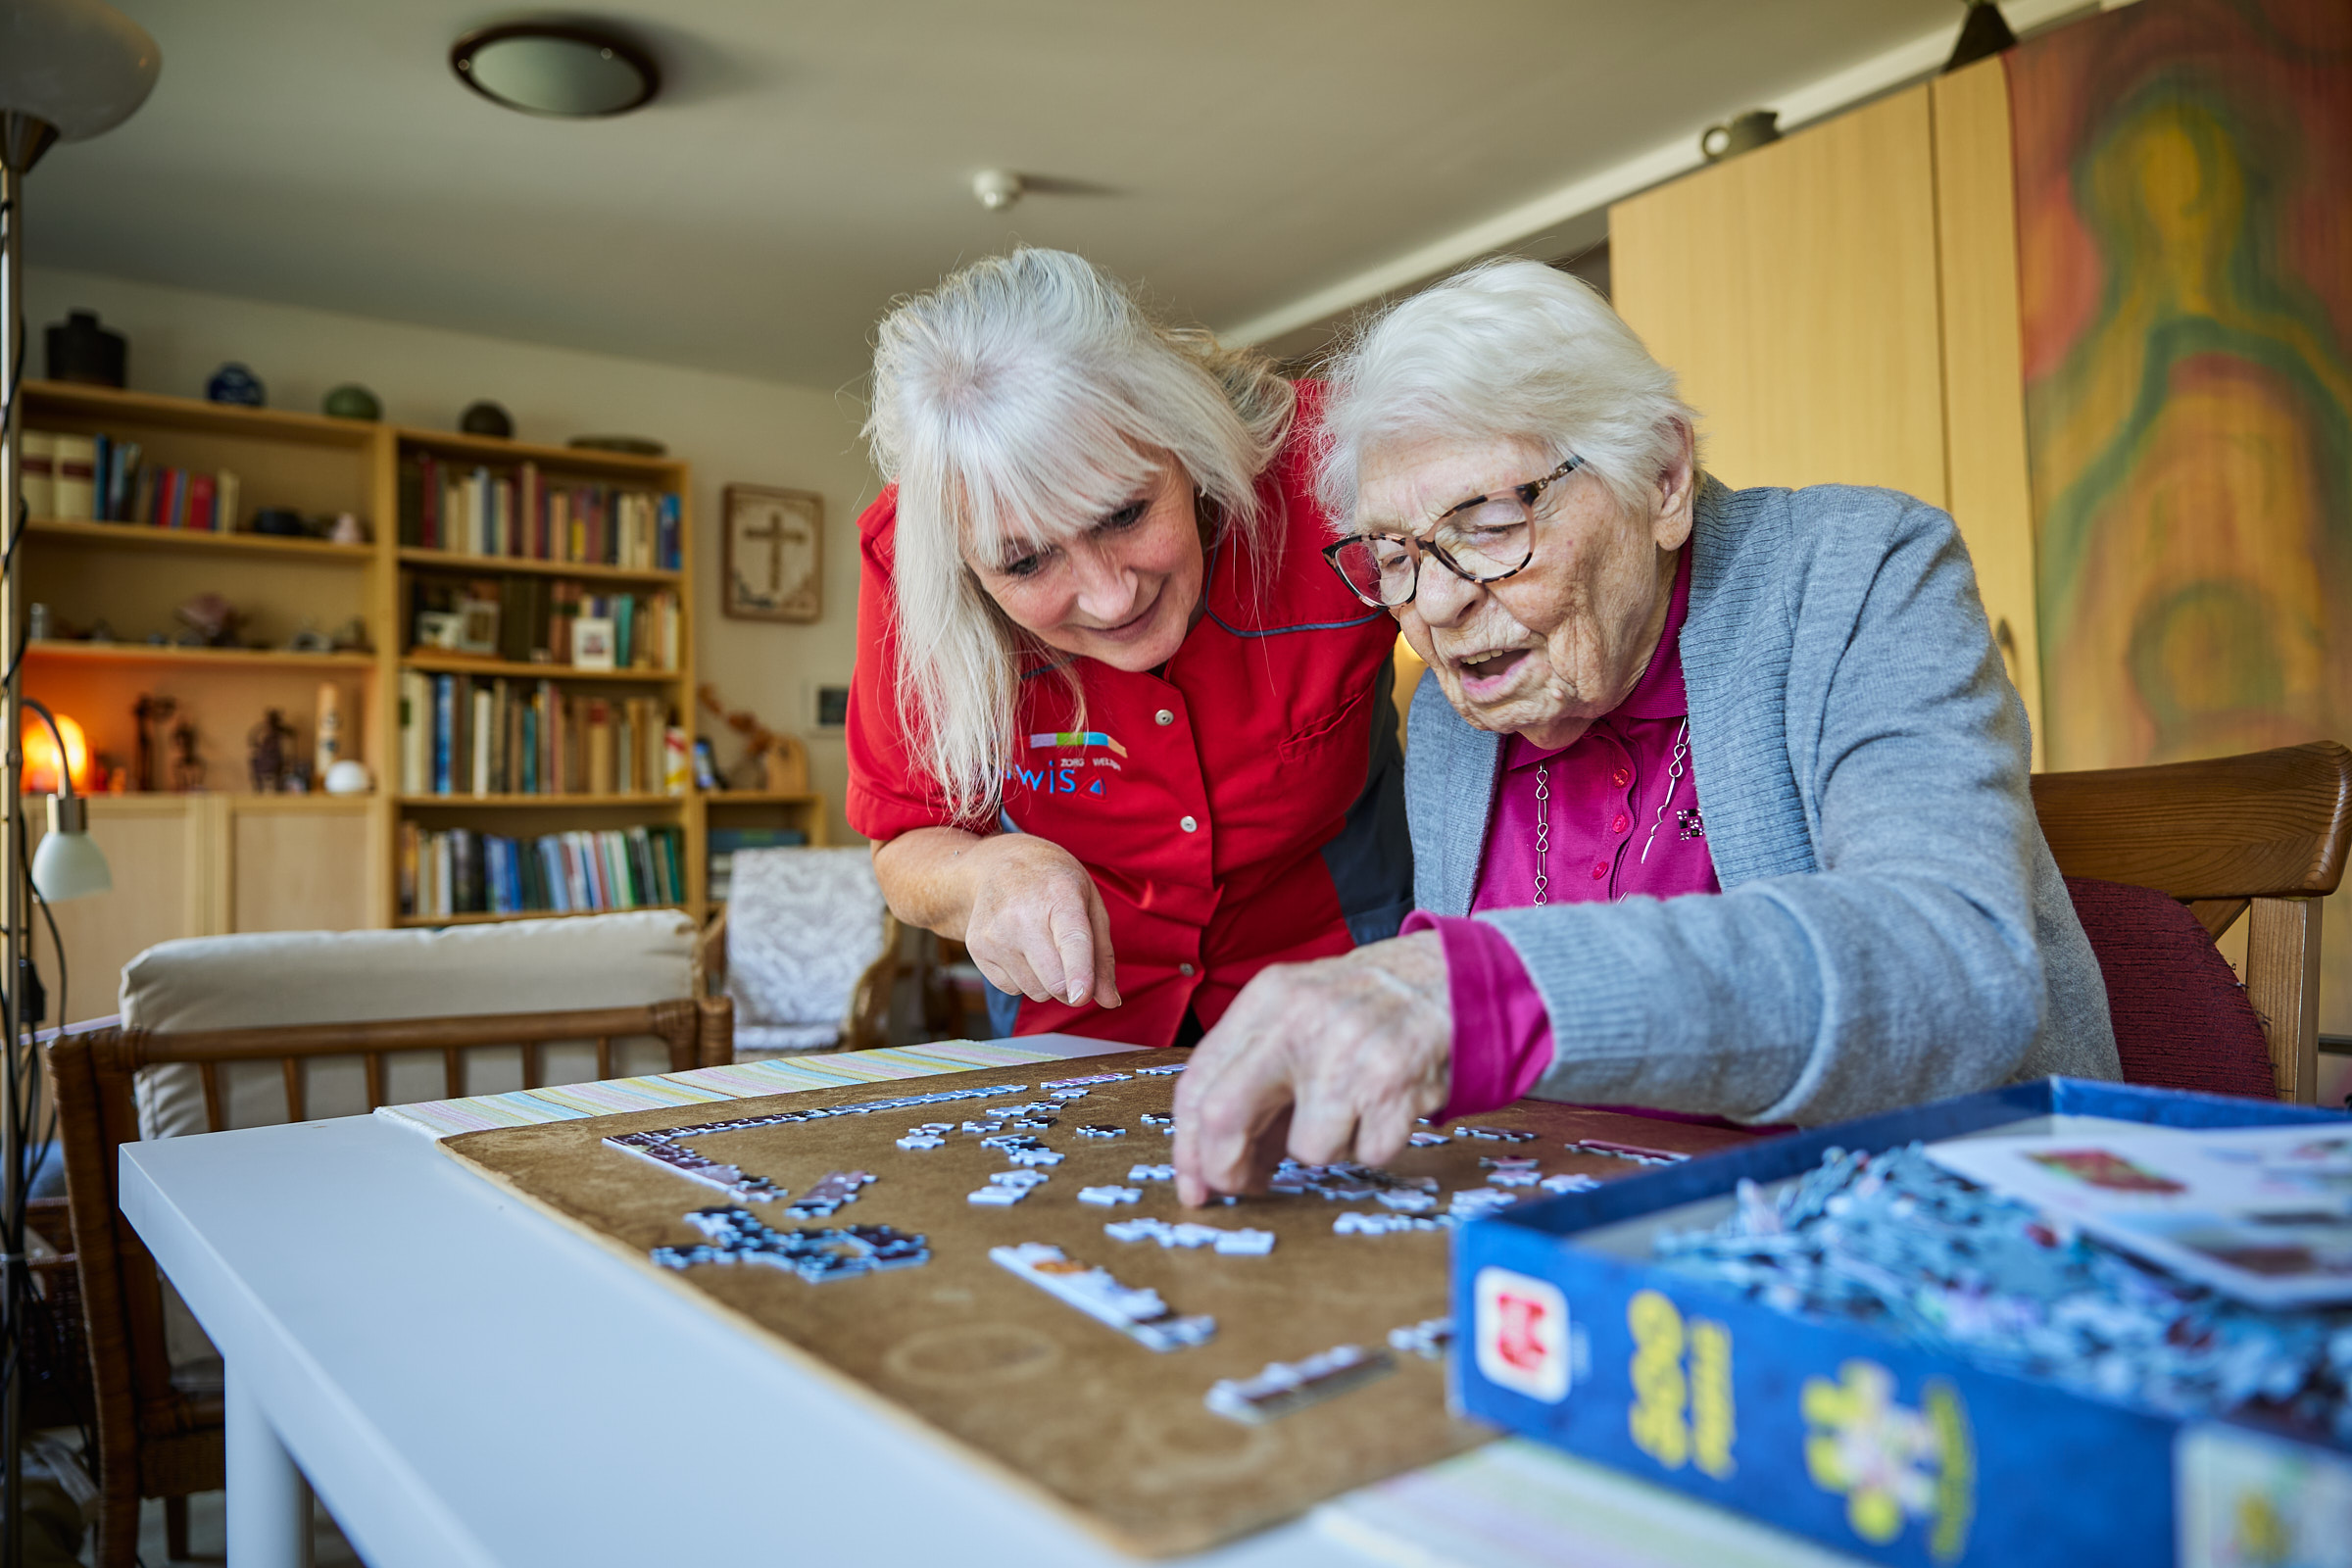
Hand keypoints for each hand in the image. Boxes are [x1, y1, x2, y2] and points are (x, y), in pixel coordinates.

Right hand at [962, 835, 1120, 1009]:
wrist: (1000, 864)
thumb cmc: (1054, 885)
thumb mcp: (1089, 905)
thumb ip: (1102, 956)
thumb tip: (1110, 1001)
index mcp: (1060, 895)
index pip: (1071, 940)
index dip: (1079, 971)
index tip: (1081, 996)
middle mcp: (1022, 915)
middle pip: (1054, 980)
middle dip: (1072, 987)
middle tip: (1072, 965)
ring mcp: (995, 932)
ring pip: (1036, 991)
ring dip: (1047, 982)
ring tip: (1042, 946)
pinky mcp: (977, 948)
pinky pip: (1013, 989)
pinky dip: (1024, 979)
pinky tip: (1021, 948)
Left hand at [1173, 931, 1450, 1204]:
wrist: (1451, 978)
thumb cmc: (1366, 1006)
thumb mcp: (1298, 1015)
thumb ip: (1256, 1077)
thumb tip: (1218, 1162)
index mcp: (1266, 1000)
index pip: (1198, 1083)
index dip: (1188, 1147)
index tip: (1194, 1184)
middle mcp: (1299, 1022)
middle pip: (1223, 1117)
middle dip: (1225, 1169)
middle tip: (1244, 1186)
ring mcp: (1346, 1052)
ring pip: (1307, 1150)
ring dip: (1326, 1147)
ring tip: (1350, 1108)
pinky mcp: (1393, 1083)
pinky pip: (1367, 1153)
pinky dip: (1375, 1144)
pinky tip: (1385, 1107)